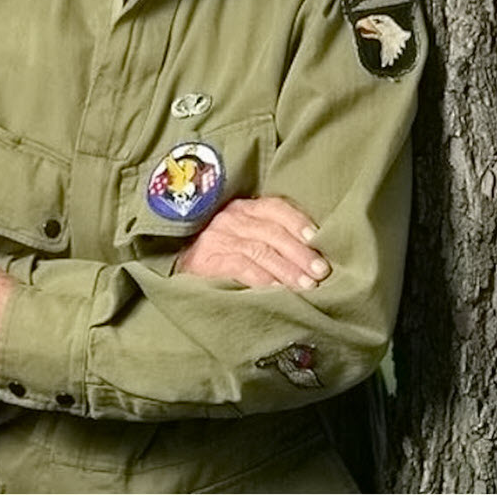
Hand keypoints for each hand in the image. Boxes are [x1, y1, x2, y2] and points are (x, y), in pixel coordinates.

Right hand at [176, 196, 330, 289]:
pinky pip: (241, 266)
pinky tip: (278, 289)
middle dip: (300, 252)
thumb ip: (268, 235)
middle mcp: (230, 218)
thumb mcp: (241, 234)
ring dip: (287, 269)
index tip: (318, 239)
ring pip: (260, 250)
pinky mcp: (207, 258)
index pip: (275, 207)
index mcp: (242, 208)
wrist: (175, 264)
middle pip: (272, 231)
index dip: (298, 221)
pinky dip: (263, 278)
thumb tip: (312, 251)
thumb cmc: (217, 251)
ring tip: (307, 285)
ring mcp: (217, 237)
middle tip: (320, 271)